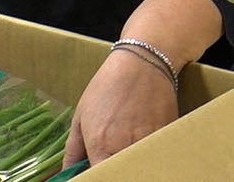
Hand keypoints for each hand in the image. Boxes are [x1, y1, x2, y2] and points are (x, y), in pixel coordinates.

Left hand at [63, 48, 179, 165]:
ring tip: (126, 141)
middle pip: (119, 174)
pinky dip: (147, 152)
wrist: (143, 62)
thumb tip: (67, 172)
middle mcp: (125, 149)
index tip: (95, 170)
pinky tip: (142, 135)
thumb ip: (73, 150)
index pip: (98, 178)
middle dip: (114, 170)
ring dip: (130, 161)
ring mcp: (148, 144)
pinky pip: (153, 154)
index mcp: (101, 146)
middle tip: (109, 156)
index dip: (96, 176)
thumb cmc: (108, 86)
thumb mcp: (81, 115)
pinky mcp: (165, 136)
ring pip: (138, 166)